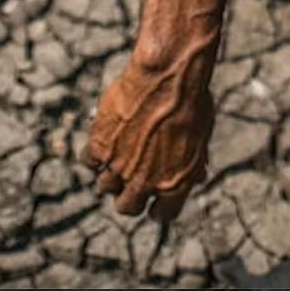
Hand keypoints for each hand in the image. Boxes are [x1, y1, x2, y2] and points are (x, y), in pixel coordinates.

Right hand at [84, 53, 214, 221]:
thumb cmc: (191, 100)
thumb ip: (194, 161)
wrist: (167, 75)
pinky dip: (94, 154)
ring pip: (105, 187)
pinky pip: (89, 161)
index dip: (157, 209)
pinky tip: (105, 141)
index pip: (161, 215)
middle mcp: (144, 182)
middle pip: (127, 207)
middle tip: (131, 183)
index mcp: (174, 185)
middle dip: (129, 197)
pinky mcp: (100, 146)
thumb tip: (198, 176)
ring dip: (111, 176)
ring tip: (119, 158)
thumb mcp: (200, 135)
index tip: (154, 202)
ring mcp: (119, 166)